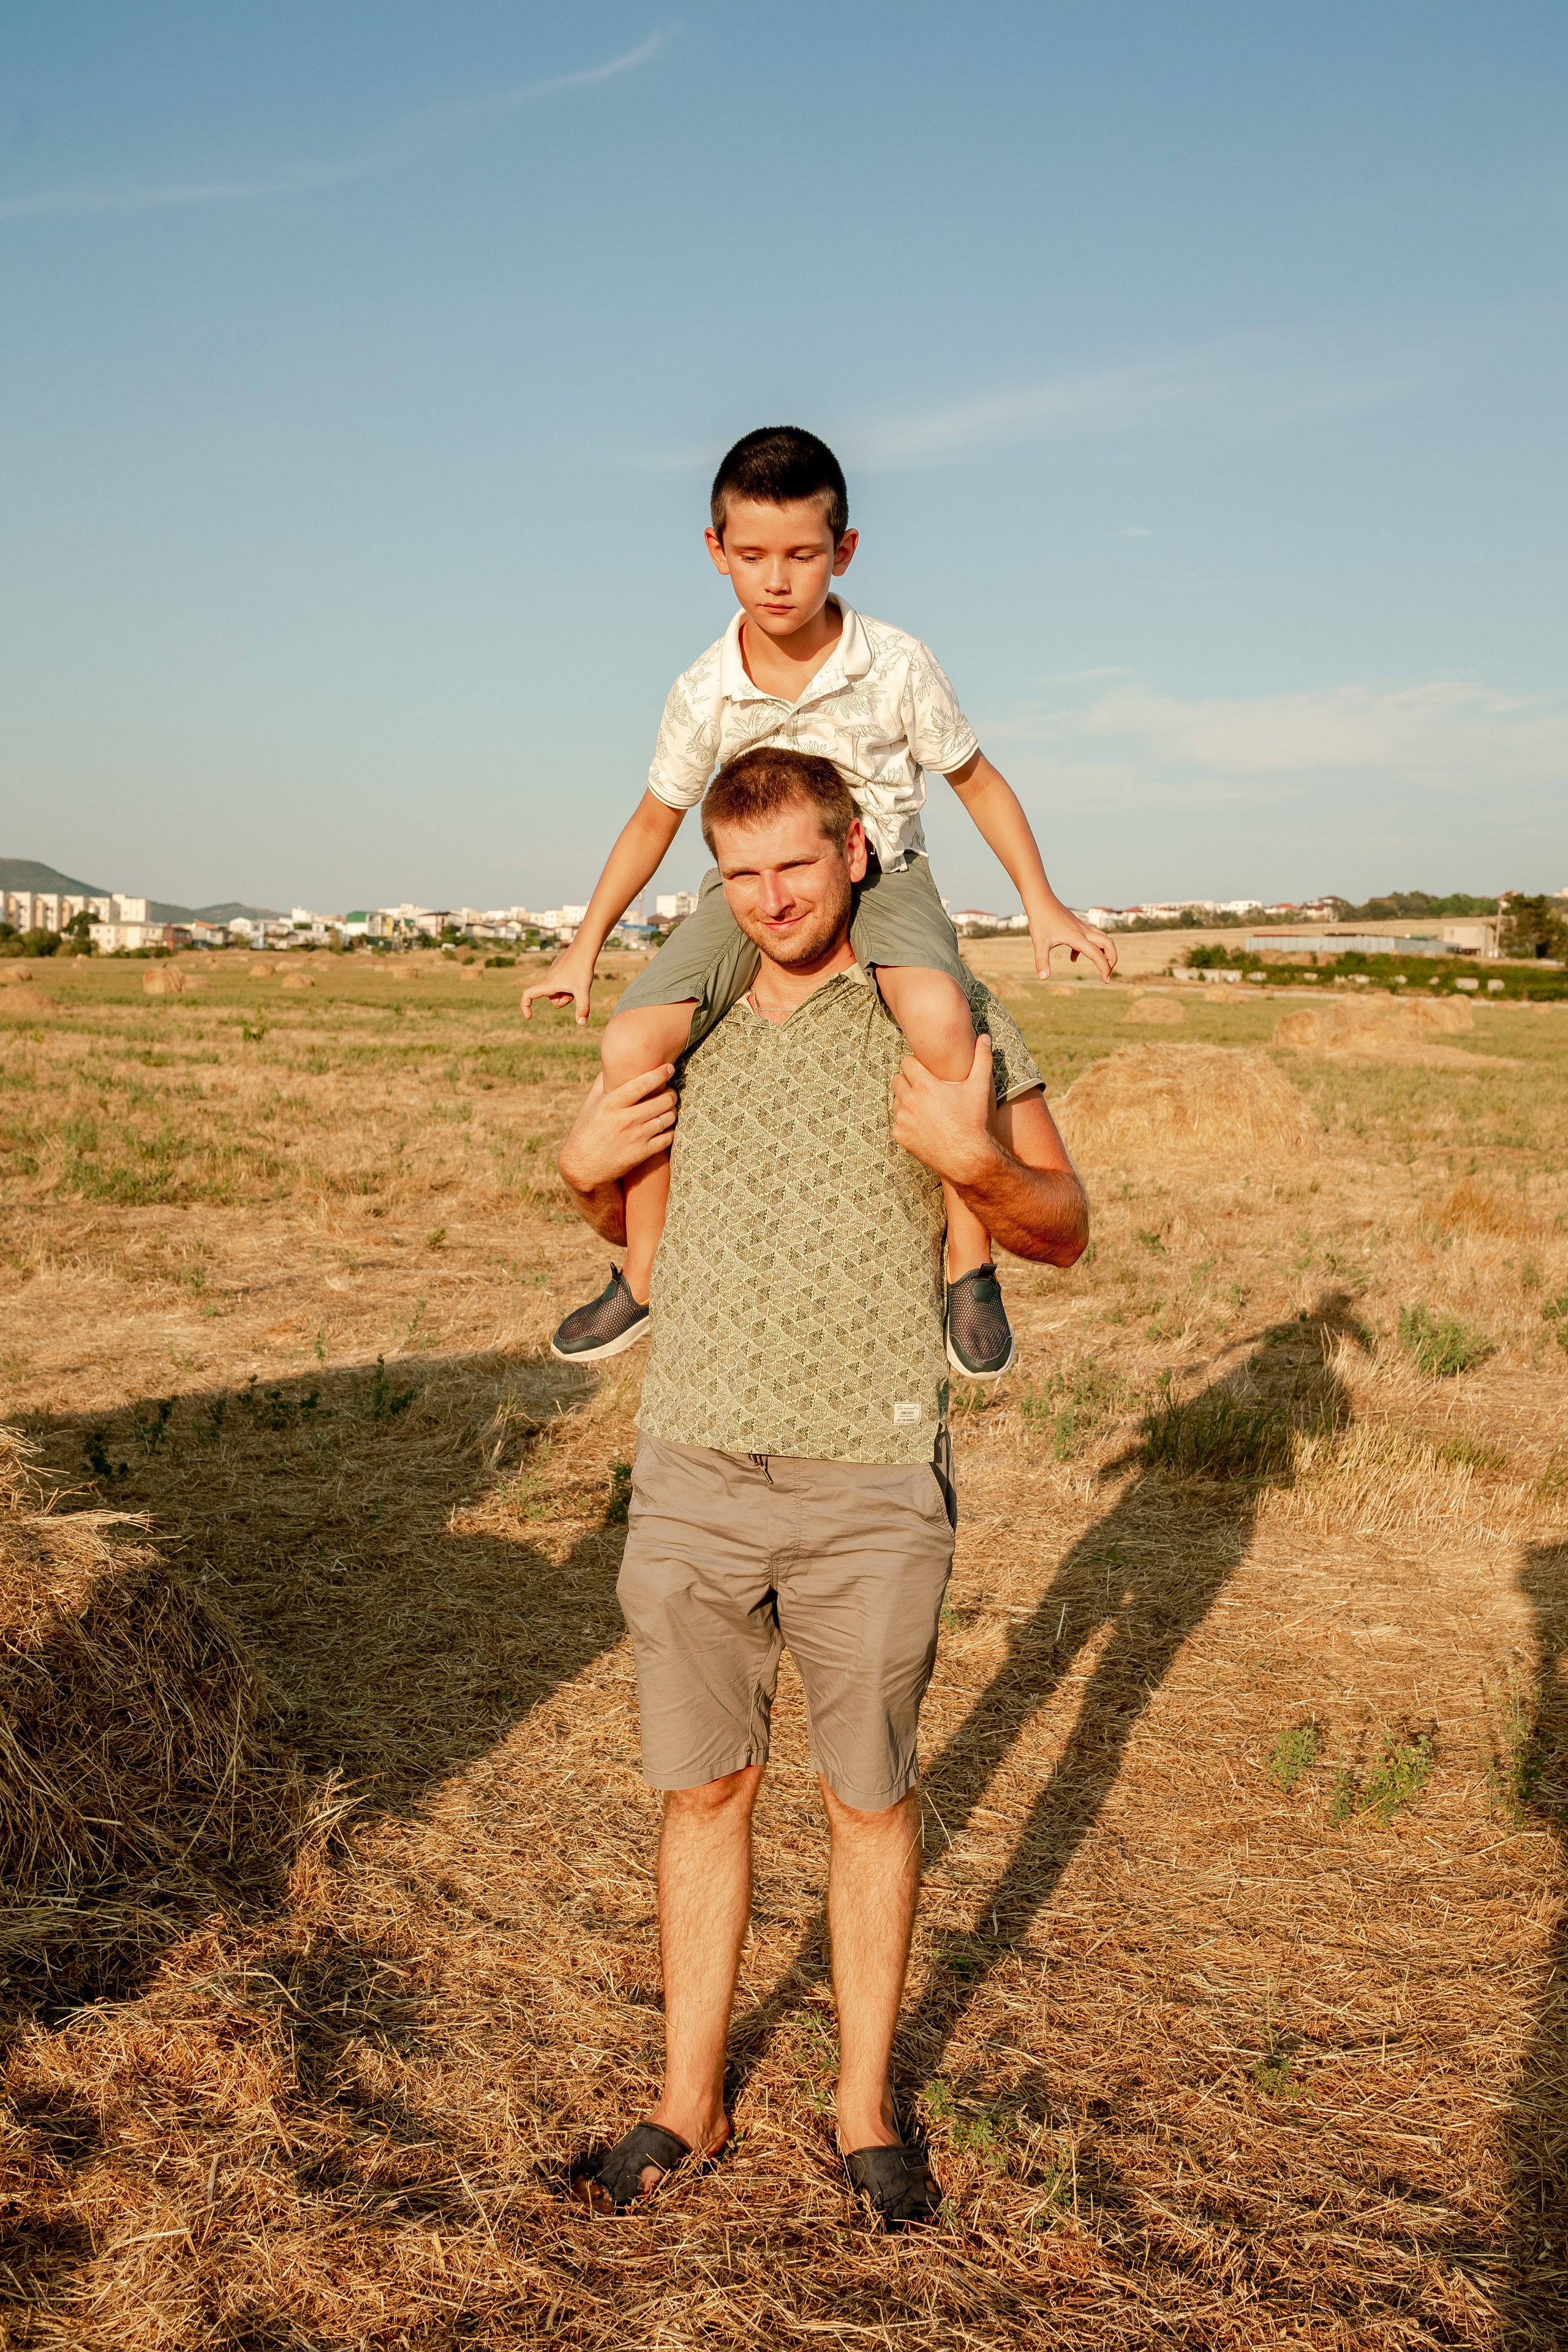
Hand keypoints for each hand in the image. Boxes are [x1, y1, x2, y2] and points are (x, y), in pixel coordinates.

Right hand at [521, 947, 596, 1024]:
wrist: (584, 948)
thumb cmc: (582, 968)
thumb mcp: (583, 990)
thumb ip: (583, 1008)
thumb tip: (581, 1023)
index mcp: (548, 984)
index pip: (528, 995)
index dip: (525, 1006)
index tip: (529, 1017)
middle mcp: (548, 979)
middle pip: (554, 1000)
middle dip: (564, 1000)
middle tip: (575, 990)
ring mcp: (553, 974)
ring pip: (560, 992)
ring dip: (568, 992)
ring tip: (577, 981)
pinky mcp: (559, 970)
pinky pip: (563, 984)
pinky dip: (570, 985)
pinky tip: (577, 974)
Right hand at [558, 1063, 678, 1193]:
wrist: (582, 1167)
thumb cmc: (586, 1131)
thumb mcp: (590, 1105)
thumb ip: (602, 1083)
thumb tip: (613, 1064)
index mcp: (611, 1104)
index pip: (643, 1084)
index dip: (660, 1073)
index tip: (668, 1068)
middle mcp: (625, 1119)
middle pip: (662, 1100)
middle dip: (671, 1093)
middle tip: (669, 1092)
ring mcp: (635, 1137)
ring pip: (669, 1117)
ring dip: (672, 1111)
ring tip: (668, 1109)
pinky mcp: (642, 1153)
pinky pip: (668, 1137)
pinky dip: (671, 1130)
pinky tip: (666, 1127)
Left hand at [891, 1035, 997, 1187]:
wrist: (967, 1157)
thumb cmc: (974, 1121)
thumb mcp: (980, 1087)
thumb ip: (981, 1059)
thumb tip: (984, 1036)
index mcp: (925, 1084)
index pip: (906, 1062)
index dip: (916, 1065)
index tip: (925, 1071)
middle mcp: (909, 1100)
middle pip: (897, 1079)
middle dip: (909, 1081)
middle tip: (925, 1089)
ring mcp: (902, 1119)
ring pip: (896, 1100)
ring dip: (906, 1100)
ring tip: (925, 1107)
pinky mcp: (900, 1135)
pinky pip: (897, 1122)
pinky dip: (906, 1122)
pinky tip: (923, 1125)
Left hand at [1030, 904, 1116, 983]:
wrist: (1040, 899)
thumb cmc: (1040, 920)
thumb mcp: (1039, 943)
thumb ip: (1042, 961)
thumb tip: (1043, 978)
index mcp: (1077, 937)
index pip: (1097, 954)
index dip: (1104, 968)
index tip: (1106, 981)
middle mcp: (1084, 931)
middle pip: (1108, 944)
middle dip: (1112, 959)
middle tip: (1107, 973)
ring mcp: (1082, 927)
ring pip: (1102, 938)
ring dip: (1105, 952)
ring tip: (1100, 966)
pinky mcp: (1077, 924)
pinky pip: (1091, 936)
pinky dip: (1089, 948)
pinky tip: (1073, 957)